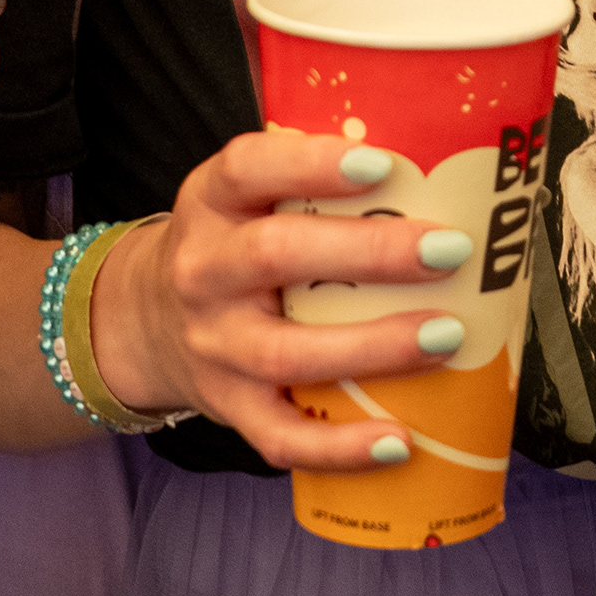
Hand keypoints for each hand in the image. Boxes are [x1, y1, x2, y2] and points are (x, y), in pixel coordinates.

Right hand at [90, 127, 479, 468]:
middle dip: (370, 253)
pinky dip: (340, 448)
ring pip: (285, 354)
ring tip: (447, 335)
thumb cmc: (232, 244)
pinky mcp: (228, 407)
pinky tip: (400, 440)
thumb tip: (435, 147)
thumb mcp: (246, 195)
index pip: (248, 169)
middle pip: (276, 257)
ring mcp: (212, 346)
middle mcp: (203, 271)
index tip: (383, 164)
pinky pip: (281, 437)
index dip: (312, 163)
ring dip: (373, 347)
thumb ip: (312, 175)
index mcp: (212, 202)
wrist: (145, 321)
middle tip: (450, 250)